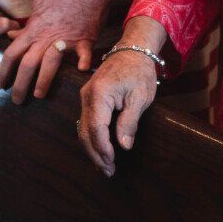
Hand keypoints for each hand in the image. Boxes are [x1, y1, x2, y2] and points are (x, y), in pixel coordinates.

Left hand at [0, 0, 110, 102]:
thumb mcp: (38, 7)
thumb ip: (25, 25)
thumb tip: (11, 35)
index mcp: (32, 30)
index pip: (11, 54)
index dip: (3, 71)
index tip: (0, 85)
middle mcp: (45, 37)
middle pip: (27, 64)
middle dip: (19, 85)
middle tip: (16, 100)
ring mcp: (65, 39)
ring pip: (49, 64)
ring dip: (43, 82)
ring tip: (38, 95)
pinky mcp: (85, 38)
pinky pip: (83, 54)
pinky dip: (82, 63)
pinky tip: (81, 72)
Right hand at [77, 51, 158, 174]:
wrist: (133, 50)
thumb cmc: (139, 72)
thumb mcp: (140, 97)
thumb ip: (129, 122)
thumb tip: (124, 146)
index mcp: (99, 94)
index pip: (96, 128)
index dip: (102, 148)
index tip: (112, 162)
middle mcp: (86, 96)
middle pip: (85, 131)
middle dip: (95, 153)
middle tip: (108, 171)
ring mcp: (85, 97)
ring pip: (82, 129)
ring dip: (92, 149)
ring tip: (105, 166)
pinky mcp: (88, 99)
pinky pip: (85, 122)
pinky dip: (92, 138)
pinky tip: (100, 150)